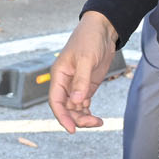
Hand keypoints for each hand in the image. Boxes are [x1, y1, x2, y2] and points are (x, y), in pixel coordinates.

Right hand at [46, 11, 117, 132]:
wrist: (102, 29)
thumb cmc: (89, 39)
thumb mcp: (86, 59)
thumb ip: (81, 80)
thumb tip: (77, 101)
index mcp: (59, 75)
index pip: (56, 101)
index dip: (62, 116)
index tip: (72, 129)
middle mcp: (65, 82)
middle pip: (66, 108)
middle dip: (77, 118)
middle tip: (94, 123)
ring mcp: (76, 85)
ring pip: (75, 108)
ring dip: (84, 118)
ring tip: (99, 121)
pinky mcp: (86, 85)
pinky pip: (83, 104)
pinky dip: (88, 113)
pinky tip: (97, 118)